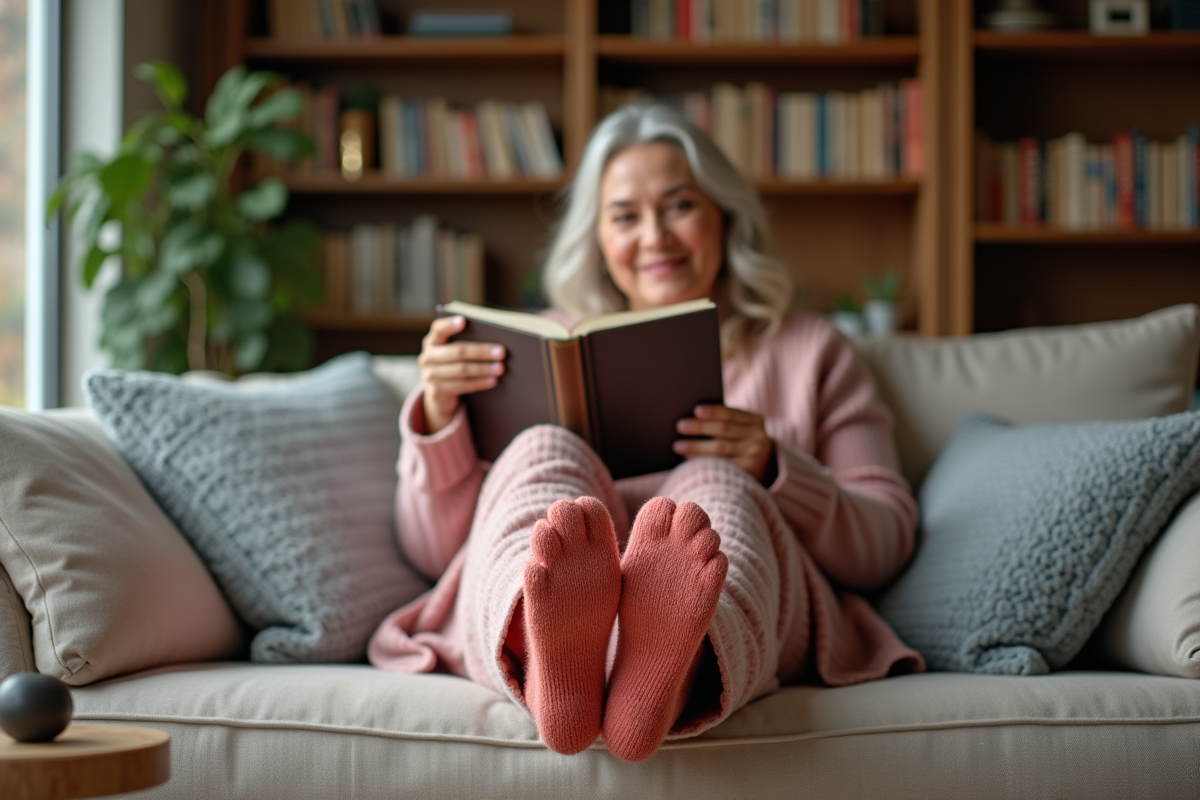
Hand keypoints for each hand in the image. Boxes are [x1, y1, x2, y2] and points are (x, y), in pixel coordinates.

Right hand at [418, 315, 504, 434]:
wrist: (440, 397)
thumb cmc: (454, 367)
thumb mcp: (455, 355)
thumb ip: (467, 345)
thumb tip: (494, 345)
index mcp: (433, 342)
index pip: (438, 329)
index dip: (450, 325)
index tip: (464, 320)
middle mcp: (428, 357)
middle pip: (457, 351)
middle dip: (481, 351)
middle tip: (501, 352)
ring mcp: (430, 375)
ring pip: (461, 370)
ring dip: (483, 369)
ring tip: (501, 368)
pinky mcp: (437, 392)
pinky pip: (462, 385)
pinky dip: (479, 383)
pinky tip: (493, 381)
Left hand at [673, 404, 774, 482]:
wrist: (764, 469)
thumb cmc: (742, 443)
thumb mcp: (742, 429)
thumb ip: (726, 422)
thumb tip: (693, 418)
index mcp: (756, 420)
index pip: (732, 413)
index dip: (714, 411)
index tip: (696, 410)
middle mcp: (759, 437)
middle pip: (724, 429)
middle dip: (700, 427)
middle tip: (680, 426)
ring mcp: (755, 455)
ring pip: (720, 448)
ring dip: (696, 446)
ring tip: (678, 445)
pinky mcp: (749, 472)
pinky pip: (721, 464)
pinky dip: (703, 460)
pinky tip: (689, 458)